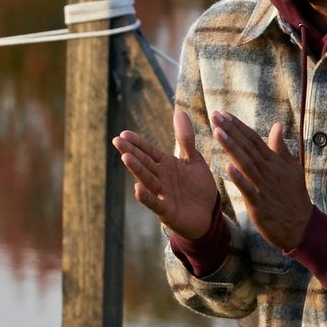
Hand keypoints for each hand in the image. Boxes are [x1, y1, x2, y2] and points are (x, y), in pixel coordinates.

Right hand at [115, 110, 220, 238]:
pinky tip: (137, 188)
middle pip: (144, 163)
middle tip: (117, 141)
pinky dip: (146, 197)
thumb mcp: (193, 159)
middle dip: (131, 152)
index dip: (137, 143)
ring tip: (126, 158)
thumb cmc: (198, 187)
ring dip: (137, 169)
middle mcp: (160, 178)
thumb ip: (185, 139)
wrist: (208, 214)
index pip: (148, 152)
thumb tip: (180, 111)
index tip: (123, 133)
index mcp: (166, 165)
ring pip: (147, 179)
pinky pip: (155, 203)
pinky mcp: (166, 211)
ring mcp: (162, 194)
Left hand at [210, 111, 314, 251]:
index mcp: (274, 162)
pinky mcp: (260, 204)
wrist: (301, 226)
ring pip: (246, 164)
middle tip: (215, 116)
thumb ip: (281, 148)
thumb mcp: (292, 169)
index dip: (239, 126)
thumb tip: (277, 125)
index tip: (224, 114)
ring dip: (232, 148)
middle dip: (231, 131)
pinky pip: (248, 189)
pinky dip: (239, 179)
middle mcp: (269, 171)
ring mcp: (264, 187)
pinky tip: (228, 167)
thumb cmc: (294, 197)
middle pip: (248, 147)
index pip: (254, 140)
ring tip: (218, 133)